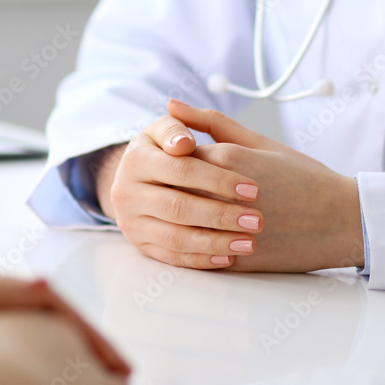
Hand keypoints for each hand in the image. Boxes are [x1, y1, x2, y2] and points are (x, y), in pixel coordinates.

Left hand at [0, 268, 128, 374]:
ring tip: (82, 369)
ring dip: (61, 341)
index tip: (120, 365)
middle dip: (86, 339)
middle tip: (114, 370)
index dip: (93, 335)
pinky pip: (4, 328)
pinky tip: (27, 362)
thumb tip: (48, 289)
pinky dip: (31, 343)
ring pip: (28, 320)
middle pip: (50, 310)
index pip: (58, 305)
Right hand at [96, 114, 266, 268]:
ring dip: (216, 242)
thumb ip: (180, 126)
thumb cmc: (165, 148)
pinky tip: (228, 257)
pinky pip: (171, 257)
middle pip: (179, 207)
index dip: (218, 180)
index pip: (182, 170)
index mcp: (137, 158)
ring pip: (176, 237)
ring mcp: (130, 221)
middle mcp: (126, 192)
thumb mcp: (168, 129)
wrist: (137, 176)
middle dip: (222, 215)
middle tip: (258, 220)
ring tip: (249, 243)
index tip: (253, 189)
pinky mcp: (139, 244)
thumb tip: (184, 142)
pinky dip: (201, 259)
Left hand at [168, 99, 364, 271]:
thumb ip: (212, 123)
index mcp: (228, 160)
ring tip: (180, 215)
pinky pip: (197, 254)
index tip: (173, 162)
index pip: (174, 156)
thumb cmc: (304, 177)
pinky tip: (195, 239)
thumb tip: (171, 105)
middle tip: (170, 190)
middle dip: (167, 190)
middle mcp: (223, 194)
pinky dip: (190, 248)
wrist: (341, 219)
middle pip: (171, 190)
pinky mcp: (237, 257)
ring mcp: (230, 229)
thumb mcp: (260, 141)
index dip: (171, 160)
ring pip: (180, 225)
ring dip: (175, 220)